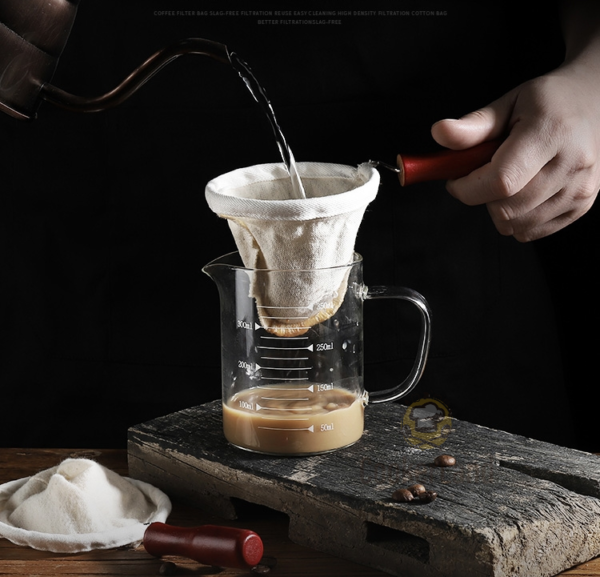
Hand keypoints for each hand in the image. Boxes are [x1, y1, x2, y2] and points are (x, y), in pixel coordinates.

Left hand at [431, 65, 599, 241]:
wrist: (594, 101)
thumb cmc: (547, 102)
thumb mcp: (507, 104)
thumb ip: (473, 126)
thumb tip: (439, 133)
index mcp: (550, 133)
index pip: (501, 181)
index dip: (467, 188)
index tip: (455, 179)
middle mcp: (572, 164)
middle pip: (506, 208)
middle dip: (481, 197)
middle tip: (483, 174)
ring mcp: (581, 188)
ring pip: (516, 225)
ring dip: (498, 209)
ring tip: (508, 179)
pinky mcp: (582, 206)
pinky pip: (531, 232)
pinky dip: (517, 218)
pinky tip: (524, 191)